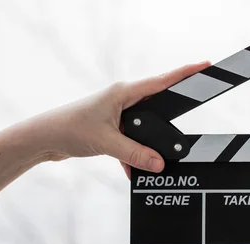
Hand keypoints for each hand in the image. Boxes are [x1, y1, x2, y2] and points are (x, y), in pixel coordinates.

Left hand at [35, 61, 210, 178]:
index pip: (163, 81)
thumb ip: (135, 154)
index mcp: (124, 92)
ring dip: (146, 148)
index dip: (186, 73)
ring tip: (147, 163)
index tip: (205, 66)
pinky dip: (132, 157)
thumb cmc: (70, 129)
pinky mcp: (113, 128)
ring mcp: (119, 113)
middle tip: (182, 135)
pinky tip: (131, 171)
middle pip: (158, 108)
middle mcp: (123, 99)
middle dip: (167, 126)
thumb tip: (160, 164)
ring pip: (145, 130)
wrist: (44, 138)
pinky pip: (133, 142)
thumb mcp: (107, 142)